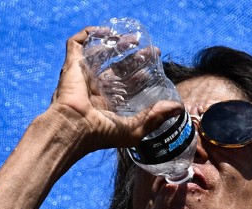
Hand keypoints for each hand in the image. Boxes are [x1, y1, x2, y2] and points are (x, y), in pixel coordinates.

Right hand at [47, 27, 182, 153]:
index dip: (141, 75)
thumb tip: (179, 108)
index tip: (155, 67)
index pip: (126, 86)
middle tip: (151, 51)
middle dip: (134, 58)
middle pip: (116, 67)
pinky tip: (107, 32)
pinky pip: (77, 43)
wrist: (74, 126)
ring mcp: (82, 75)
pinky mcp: (72, 64)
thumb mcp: (134, 130)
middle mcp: (94, 89)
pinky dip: (89, 33)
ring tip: (133, 38)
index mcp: (106, 105)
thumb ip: (156, 117)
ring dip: (116, 44)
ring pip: (100, 53)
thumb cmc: (101, 133)